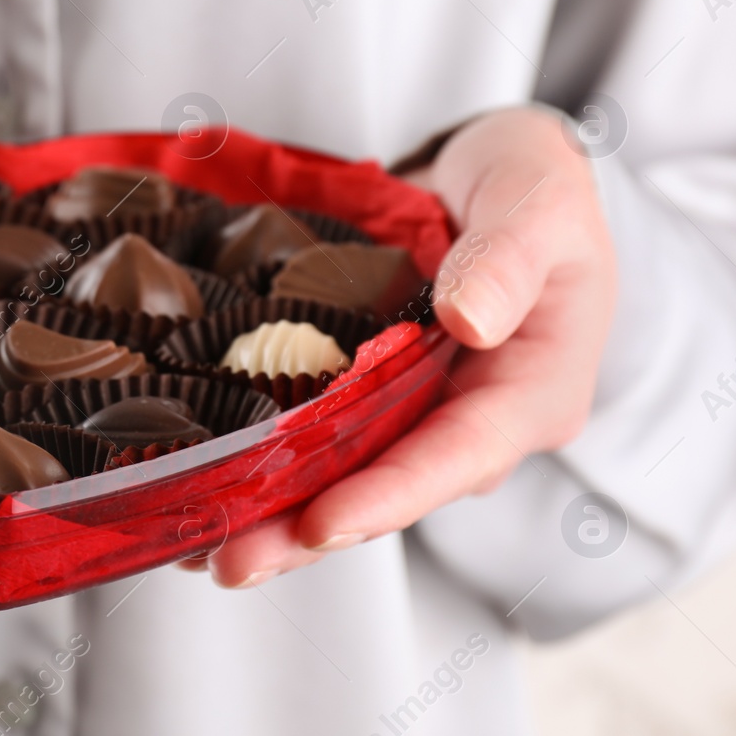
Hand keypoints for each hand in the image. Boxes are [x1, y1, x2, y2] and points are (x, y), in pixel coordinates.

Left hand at [201, 106, 616, 587]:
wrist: (496, 172)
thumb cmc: (535, 183)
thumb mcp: (542, 201)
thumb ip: (511, 258)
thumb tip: (467, 320)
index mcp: (533, 392)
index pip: (458, 457)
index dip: (387, 497)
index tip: (319, 526)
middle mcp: (472, 424)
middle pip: (387, 491)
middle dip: (305, 533)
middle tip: (228, 562)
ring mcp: (417, 415)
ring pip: (342, 478)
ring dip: (270, 517)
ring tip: (193, 548)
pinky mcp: (372, 399)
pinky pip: (316, 441)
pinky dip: (262, 469)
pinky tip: (198, 491)